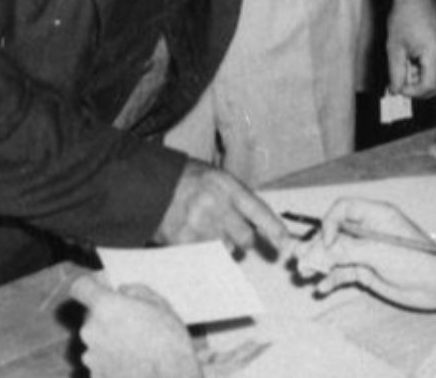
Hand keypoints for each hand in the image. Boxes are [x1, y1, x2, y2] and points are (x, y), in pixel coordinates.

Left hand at [67, 274, 201, 377]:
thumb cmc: (168, 343)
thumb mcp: (161, 306)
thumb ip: (137, 291)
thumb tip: (124, 291)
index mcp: (105, 307)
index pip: (81, 286)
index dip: (93, 284)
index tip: (108, 286)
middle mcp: (91, 330)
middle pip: (92, 315)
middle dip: (109, 315)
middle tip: (134, 320)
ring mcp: (91, 356)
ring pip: (97, 339)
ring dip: (112, 339)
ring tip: (138, 347)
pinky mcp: (95, 375)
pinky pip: (101, 361)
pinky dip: (113, 360)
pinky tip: (134, 364)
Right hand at [154, 160, 290, 258]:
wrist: (151, 185)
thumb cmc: (188, 181)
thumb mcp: (217, 179)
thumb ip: (238, 201)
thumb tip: (260, 228)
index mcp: (226, 186)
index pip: (258, 210)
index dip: (274, 228)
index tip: (284, 242)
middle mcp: (215, 205)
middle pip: (245, 238)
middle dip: (244, 240)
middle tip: (233, 234)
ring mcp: (198, 225)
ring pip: (226, 250)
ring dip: (222, 246)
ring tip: (207, 231)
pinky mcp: (183, 241)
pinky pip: (205, 257)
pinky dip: (203, 252)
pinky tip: (194, 238)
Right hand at [292, 198, 435, 313]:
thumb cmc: (415, 260)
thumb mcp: (378, 252)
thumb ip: (347, 250)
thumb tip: (317, 250)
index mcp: (375, 215)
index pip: (343, 209)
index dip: (329, 223)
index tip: (326, 243)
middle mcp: (368, 230)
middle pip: (334, 233)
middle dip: (316, 246)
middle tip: (298, 259)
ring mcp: (366, 251)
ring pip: (335, 254)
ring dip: (319, 264)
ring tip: (303, 275)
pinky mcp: (366, 271)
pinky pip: (342, 272)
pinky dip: (331, 278)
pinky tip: (323, 288)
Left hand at [386, 0, 435, 97]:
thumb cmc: (404, 15)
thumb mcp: (394, 48)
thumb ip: (395, 73)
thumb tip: (397, 91)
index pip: (429, 86)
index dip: (412, 92)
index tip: (399, 87)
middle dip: (421, 89)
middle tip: (403, 83)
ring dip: (425, 77)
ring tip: (407, 63)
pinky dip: (430, 66)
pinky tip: (415, 55)